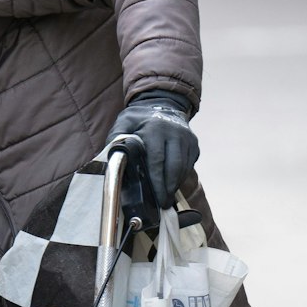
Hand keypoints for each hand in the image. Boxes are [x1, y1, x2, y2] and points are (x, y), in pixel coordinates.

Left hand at [109, 92, 199, 210]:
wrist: (162, 103)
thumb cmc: (138, 119)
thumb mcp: (123, 124)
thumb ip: (117, 142)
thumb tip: (111, 164)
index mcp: (155, 129)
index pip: (157, 160)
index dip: (157, 181)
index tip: (156, 197)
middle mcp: (175, 132)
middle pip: (175, 167)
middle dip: (168, 188)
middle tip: (163, 203)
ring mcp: (187, 138)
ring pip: (184, 168)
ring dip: (175, 184)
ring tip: (166, 196)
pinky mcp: (194, 143)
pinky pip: (189, 165)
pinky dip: (181, 176)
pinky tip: (172, 183)